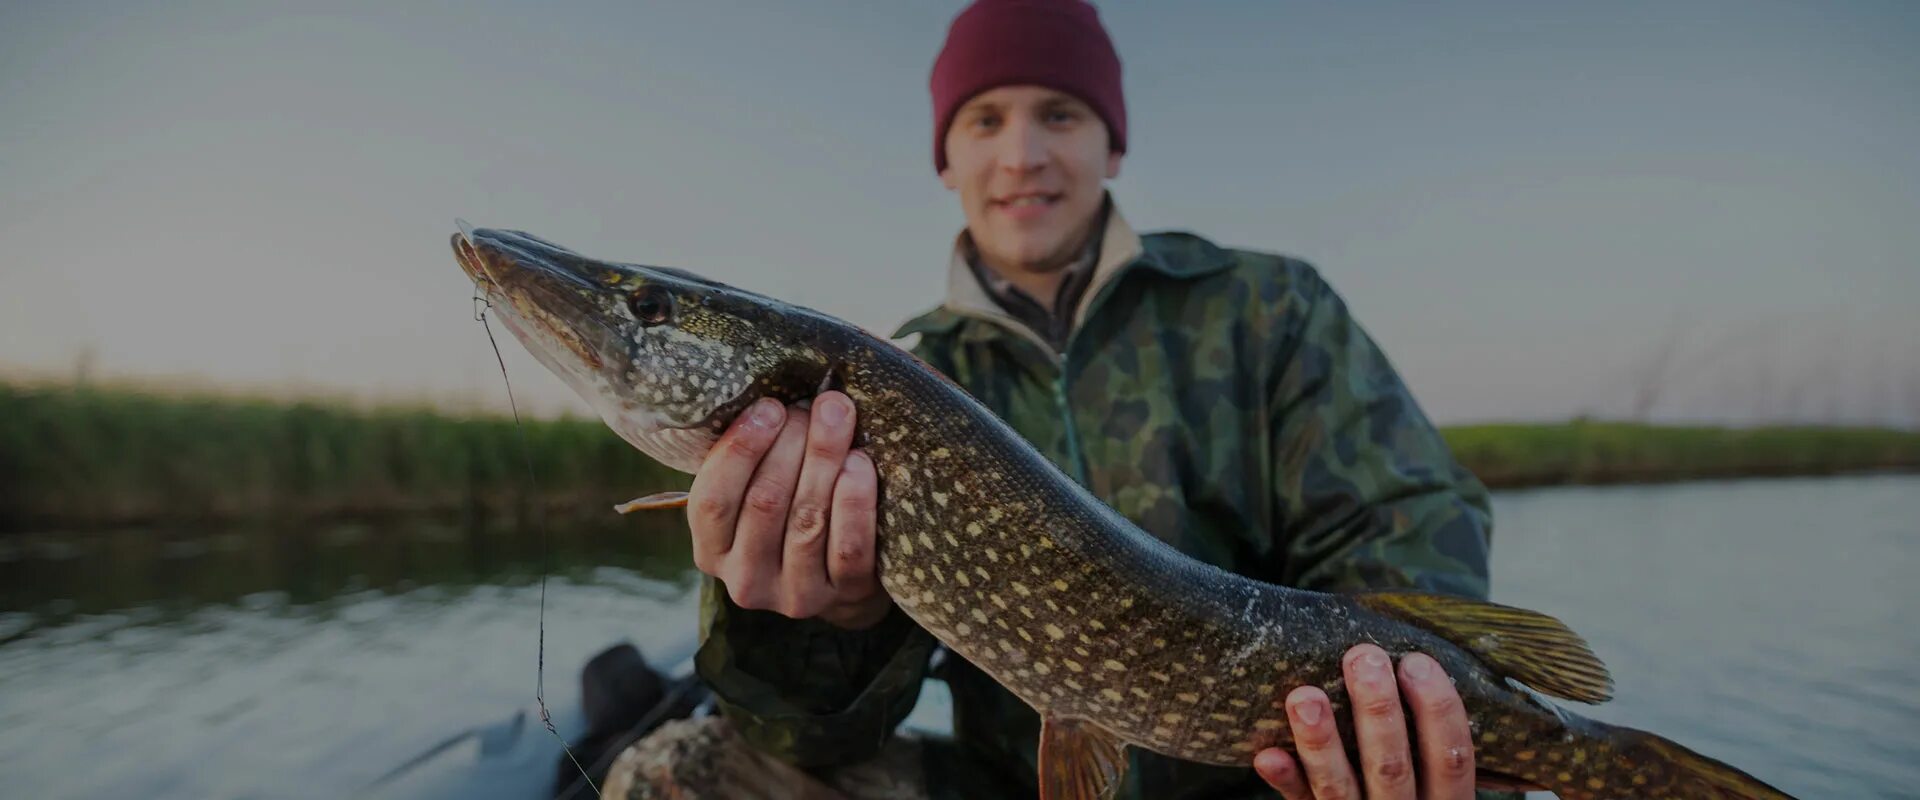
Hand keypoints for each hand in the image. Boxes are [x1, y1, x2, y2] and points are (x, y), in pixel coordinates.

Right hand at [686, 392, 890, 629]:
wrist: (842, 578)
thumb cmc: (790, 511)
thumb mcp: (754, 491)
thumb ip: (751, 456)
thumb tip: (770, 391)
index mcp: (712, 551)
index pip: (712, 501)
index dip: (740, 449)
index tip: (770, 406)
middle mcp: (746, 581)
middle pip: (764, 503)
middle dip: (792, 443)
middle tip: (817, 404)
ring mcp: (795, 595)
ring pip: (807, 521)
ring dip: (824, 460)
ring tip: (838, 417)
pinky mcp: (844, 597)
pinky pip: (849, 547)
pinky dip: (854, 501)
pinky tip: (860, 464)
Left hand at [1254, 645, 1475, 798]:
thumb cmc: (1414, 789)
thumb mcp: (1434, 775)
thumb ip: (1428, 738)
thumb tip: (1415, 660)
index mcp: (1445, 799)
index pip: (1451, 758)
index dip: (1437, 710)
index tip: (1417, 661)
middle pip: (1392, 766)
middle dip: (1378, 710)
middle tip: (1362, 658)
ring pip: (1339, 786)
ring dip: (1321, 742)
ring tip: (1304, 697)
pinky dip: (1286, 779)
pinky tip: (1269, 755)